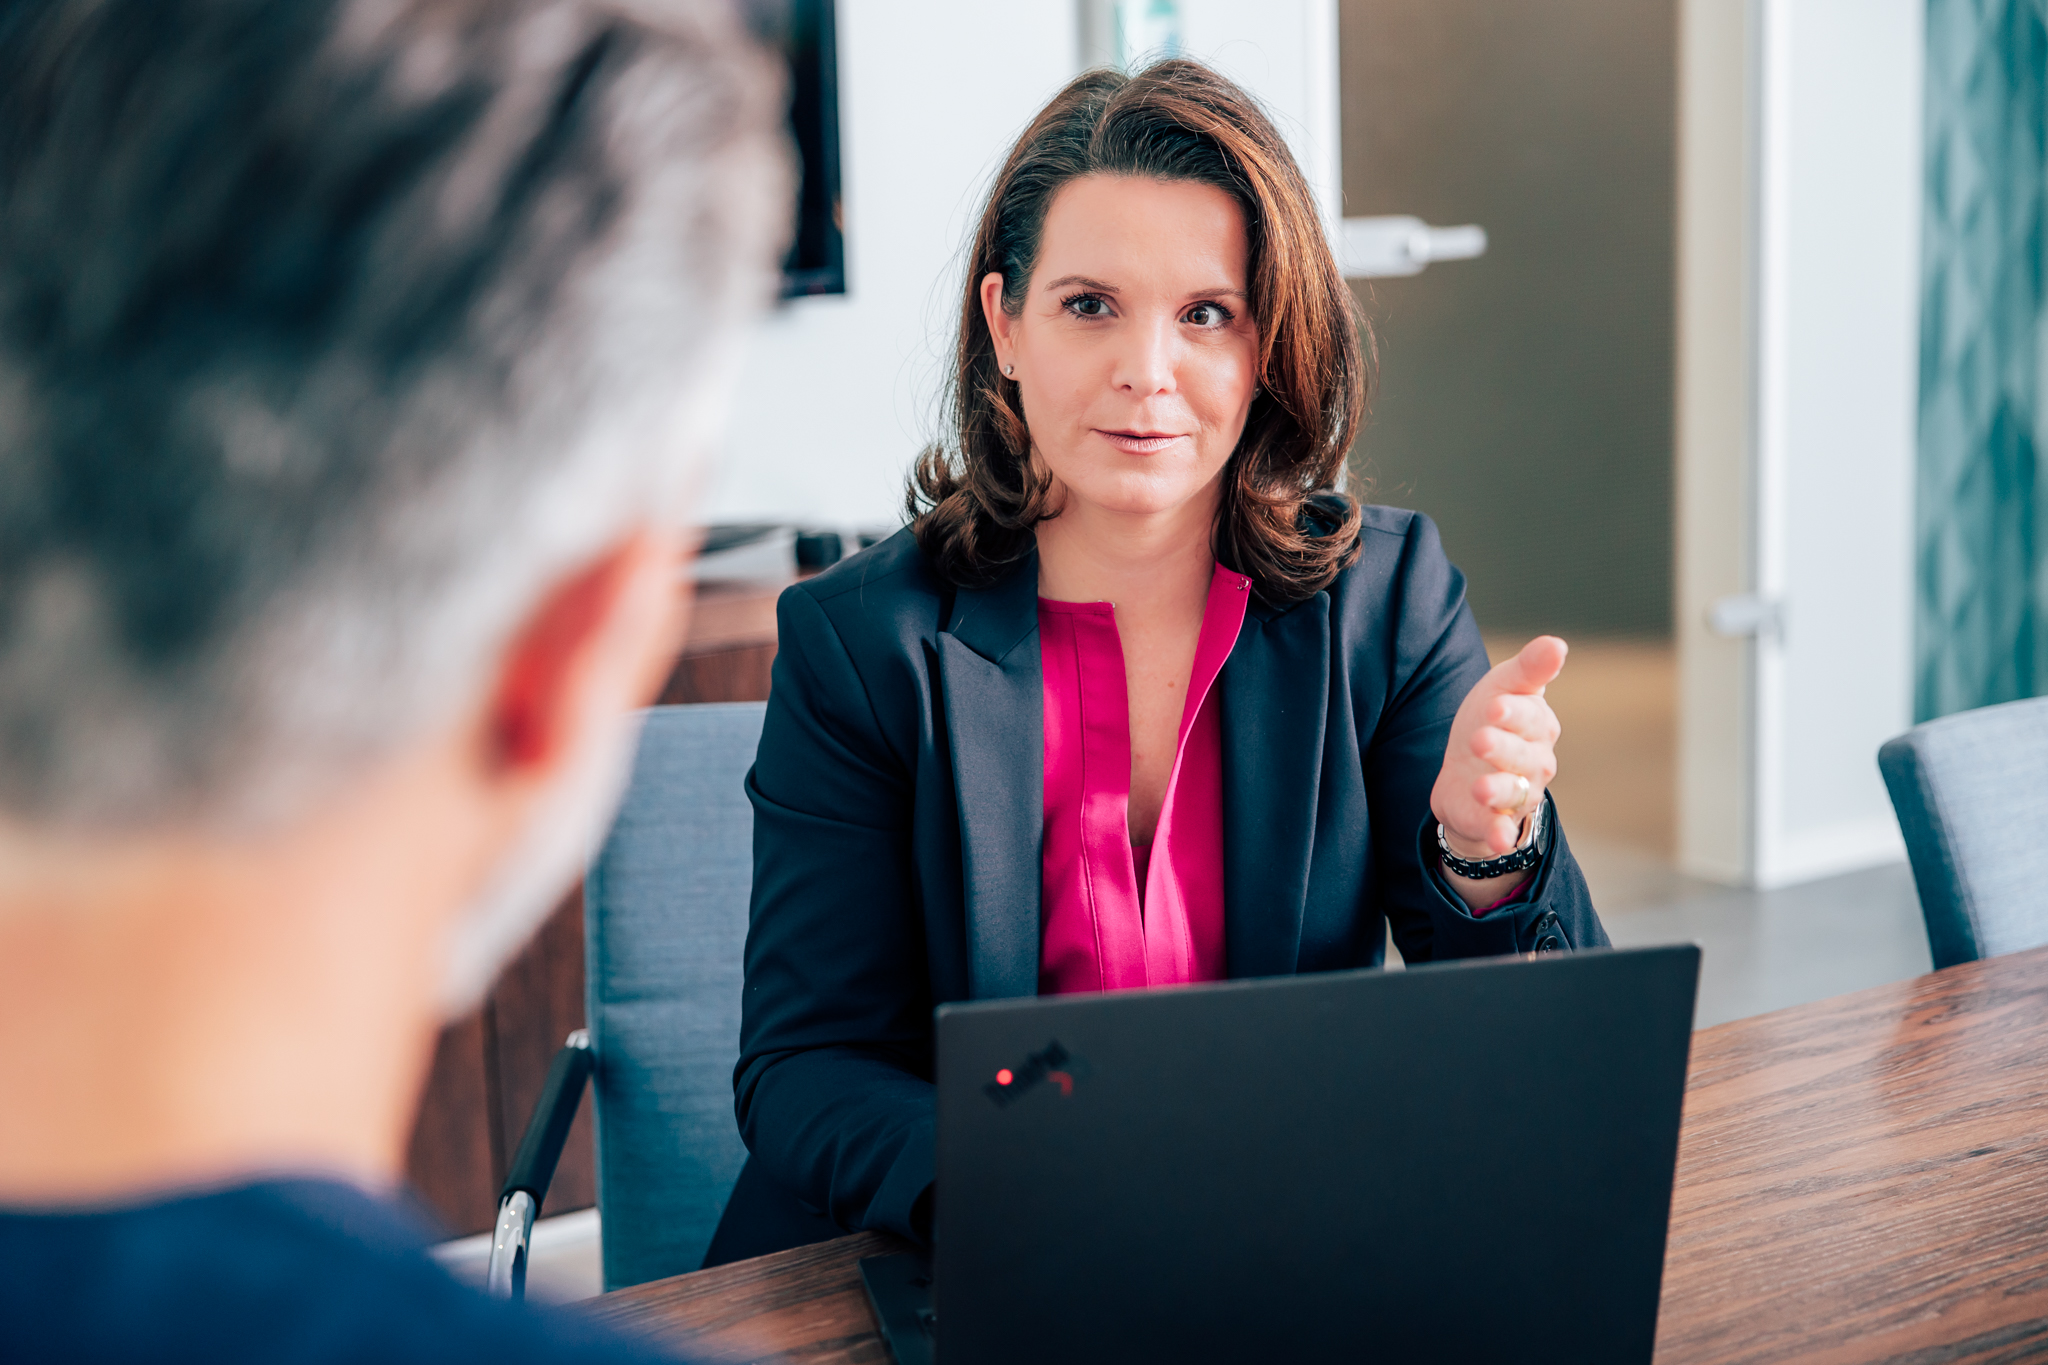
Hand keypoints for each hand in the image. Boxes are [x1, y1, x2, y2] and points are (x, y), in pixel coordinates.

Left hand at [1431, 636, 1566, 861]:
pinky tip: (1498, 839)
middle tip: (1479, 740)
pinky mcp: (1498, 821)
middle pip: (1521, 757)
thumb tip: (1557, 643)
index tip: (1495, 707)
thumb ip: (1529, 668)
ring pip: (1514, 792)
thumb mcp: (1505, 687)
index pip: (1530, 719)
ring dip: (1498, 791)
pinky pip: (1503, 831)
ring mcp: (1520, 793)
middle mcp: (1535, 762)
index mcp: (1538, 726)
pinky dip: (1500, 836)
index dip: (1513, 714)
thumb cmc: (1491, 720)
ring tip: (1480, 788)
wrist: (1467, 768)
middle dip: (1502, 750)